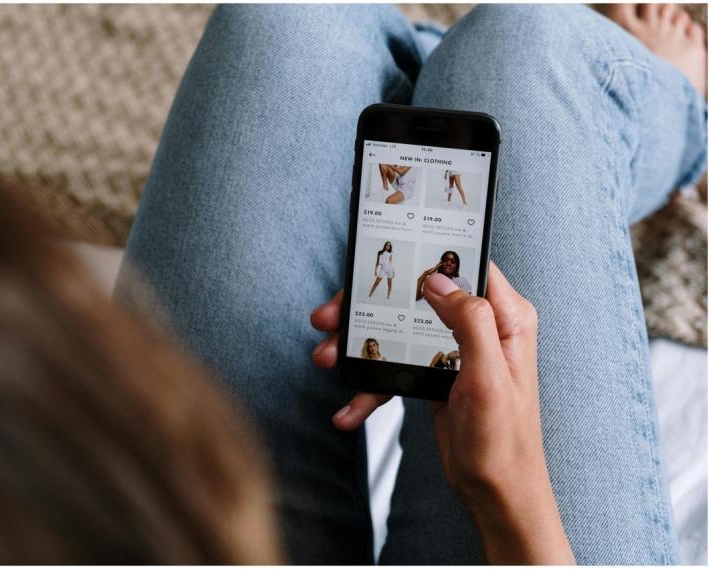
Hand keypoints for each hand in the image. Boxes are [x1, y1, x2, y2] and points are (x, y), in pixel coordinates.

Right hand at [309, 263, 573, 563]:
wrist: (496, 491)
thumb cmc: (504, 442)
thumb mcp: (489, 378)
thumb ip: (470, 322)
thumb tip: (438, 280)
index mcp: (505, 317)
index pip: (463, 265)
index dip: (423, 256)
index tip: (382, 258)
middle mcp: (480, 326)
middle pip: (416, 296)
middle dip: (368, 308)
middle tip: (330, 318)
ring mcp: (454, 349)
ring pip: (398, 329)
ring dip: (359, 346)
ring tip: (326, 359)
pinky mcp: (435, 372)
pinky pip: (396, 366)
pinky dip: (370, 386)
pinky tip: (349, 407)